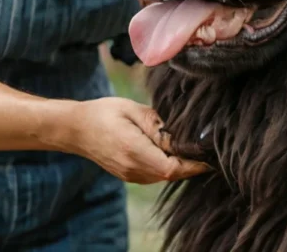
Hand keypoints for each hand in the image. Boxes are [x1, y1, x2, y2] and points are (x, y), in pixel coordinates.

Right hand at [65, 97, 210, 183]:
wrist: (75, 128)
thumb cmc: (104, 113)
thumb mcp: (133, 110)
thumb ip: (158, 125)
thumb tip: (181, 136)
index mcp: (134, 151)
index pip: (172, 167)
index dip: (194, 164)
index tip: (210, 156)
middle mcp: (132, 168)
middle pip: (171, 174)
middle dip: (191, 165)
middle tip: (209, 150)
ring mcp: (129, 175)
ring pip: (163, 177)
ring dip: (180, 167)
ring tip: (195, 150)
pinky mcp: (128, 175)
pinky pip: (154, 175)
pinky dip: (167, 167)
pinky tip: (174, 152)